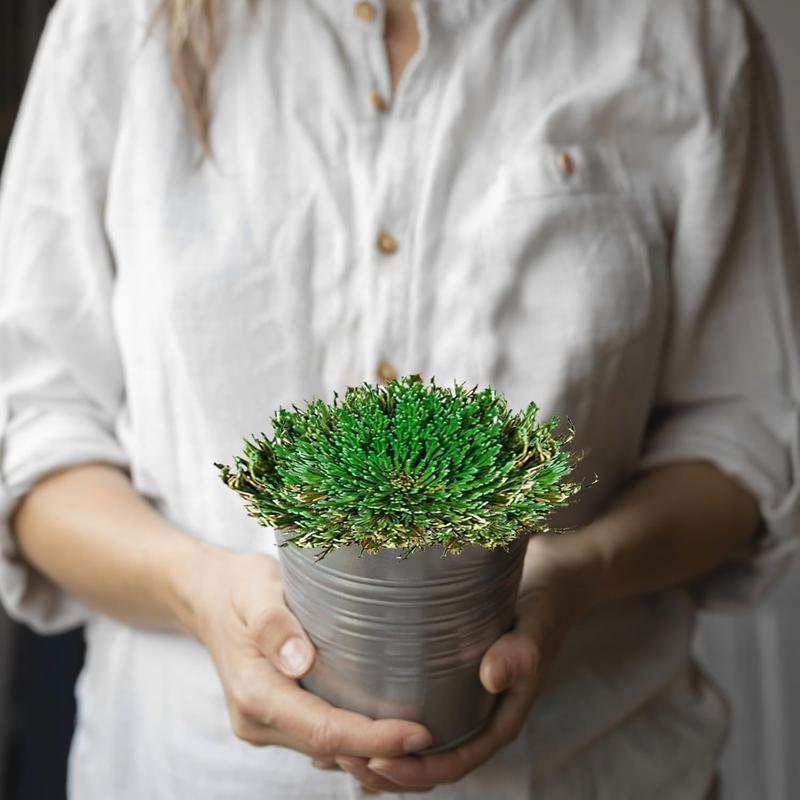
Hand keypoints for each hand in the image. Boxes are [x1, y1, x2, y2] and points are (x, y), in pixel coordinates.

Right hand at [186, 547, 433, 759]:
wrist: (208, 597)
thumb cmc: (238, 589)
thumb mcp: (255, 591)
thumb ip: (274, 624)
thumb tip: (299, 662)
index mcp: (254, 693)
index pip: (322, 729)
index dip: (372, 737)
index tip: (419, 733)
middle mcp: (258, 720)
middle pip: (329, 749)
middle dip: (383, 752)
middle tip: (438, 741)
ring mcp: (265, 725)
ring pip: (326, 752)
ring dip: (372, 753)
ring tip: (424, 740)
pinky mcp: (276, 720)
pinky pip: (320, 741)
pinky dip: (354, 742)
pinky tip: (388, 728)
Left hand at [314, 535, 597, 792]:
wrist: (551, 579)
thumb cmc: (544, 605)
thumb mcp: (535, 625)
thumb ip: (520, 652)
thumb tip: (492, 678)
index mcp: (500, 718)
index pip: (455, 762)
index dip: (416, 771)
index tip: (377, 762)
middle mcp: (477, 716)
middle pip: (428, 762)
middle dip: (387, 769)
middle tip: (342, 757)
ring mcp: (460, 699)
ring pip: (416, 743)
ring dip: (379, 752)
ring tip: (335, 745)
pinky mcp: (446, 676)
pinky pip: (413, 710)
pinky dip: (382, 722)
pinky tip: (347, 711)